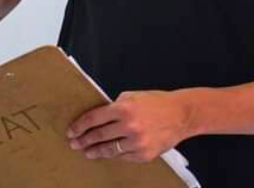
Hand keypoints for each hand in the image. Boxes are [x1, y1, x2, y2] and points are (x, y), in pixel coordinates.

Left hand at [66, 90, 193, 161]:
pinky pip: (124, 157)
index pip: (94, 118)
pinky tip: (108, 154)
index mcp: (124, 108)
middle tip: (75, 143)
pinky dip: (115, 155)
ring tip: (88, 152)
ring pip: (110, 150)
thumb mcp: (133, 96)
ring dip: (96, 151)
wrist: (181, 114)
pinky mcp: (144, 154)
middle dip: (84, 140)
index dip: (80, 126)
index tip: (72, 130)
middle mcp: (129, 126)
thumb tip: (99, 115)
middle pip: (99, 136)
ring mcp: (137, 142)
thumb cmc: (157, 102)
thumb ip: (116, 105)